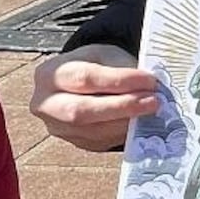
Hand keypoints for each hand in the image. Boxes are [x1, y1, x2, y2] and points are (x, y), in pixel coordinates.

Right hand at [30, 43, 159, 151]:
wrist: (81, 84)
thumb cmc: (95, 65)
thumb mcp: (105, 55)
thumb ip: (121, 68)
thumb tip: (148, 85)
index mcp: (50, 74)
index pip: (84, 78)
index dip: (119, 81)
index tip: (149, 80)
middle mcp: (46, 105)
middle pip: (81, 111)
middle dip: (121, 107)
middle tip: (153, 101)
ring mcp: (57, 128)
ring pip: (93, 131)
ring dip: (127, 122)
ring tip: (152, 110)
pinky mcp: (74, 142)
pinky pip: (101, 142)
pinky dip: (124, 132)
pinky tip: (141, 122)